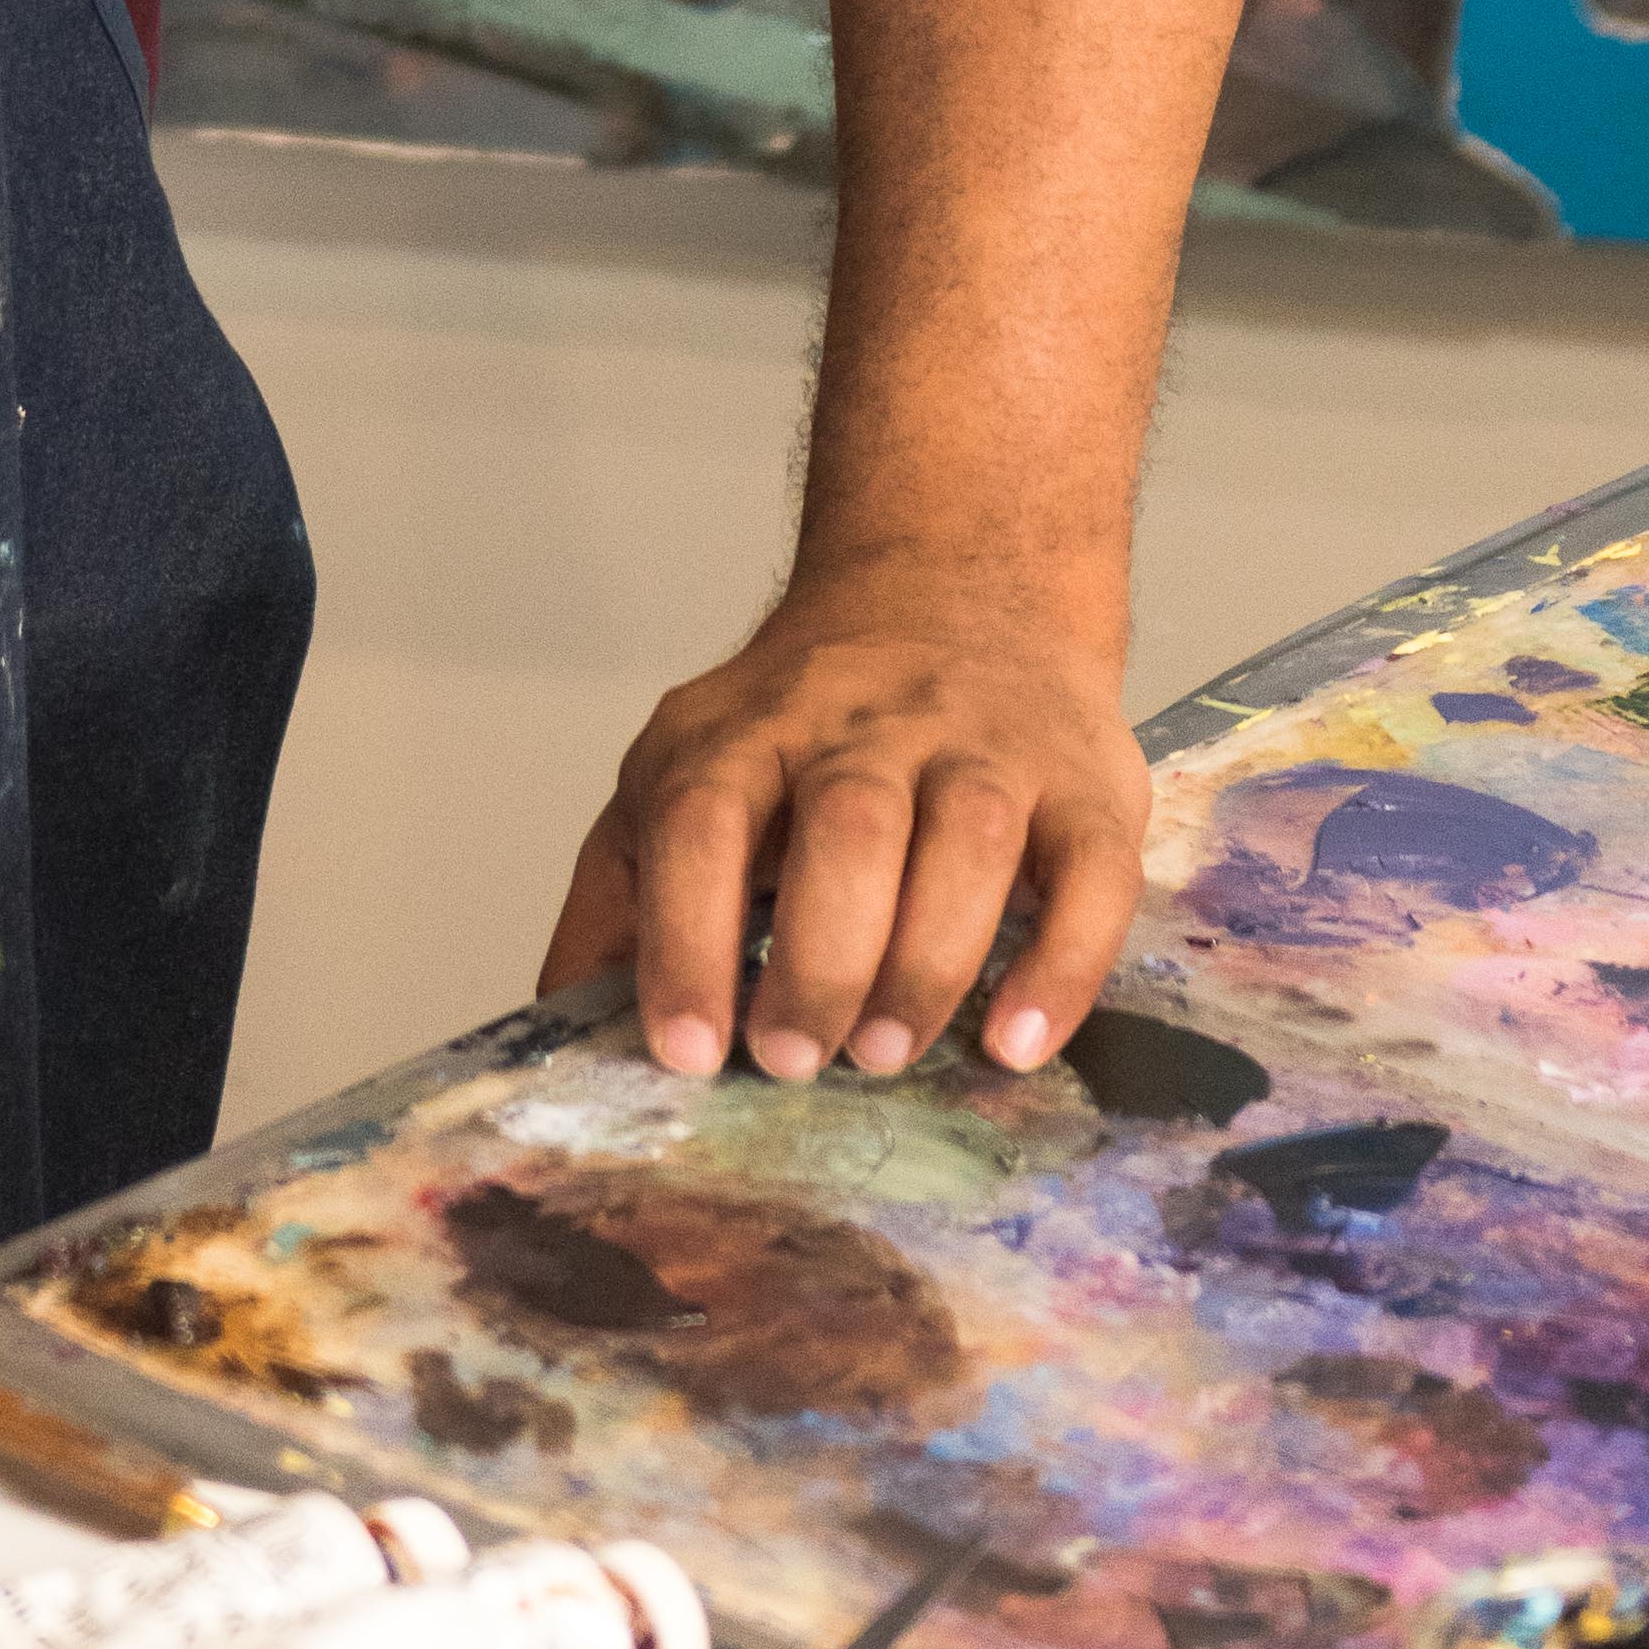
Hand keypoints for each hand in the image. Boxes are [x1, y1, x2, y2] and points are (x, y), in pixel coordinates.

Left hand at [535, 565, 1148, 1086]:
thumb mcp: (688, 772)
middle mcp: (869, 726)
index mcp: (748, 731)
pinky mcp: (1086, 785)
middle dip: (819, 956)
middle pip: (848, 824)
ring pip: (971, 837)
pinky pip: (1091, 872)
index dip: (685, 936)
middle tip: (794, 1059)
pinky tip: (1017, 1042)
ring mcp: (985, 748)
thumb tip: (557, 1023)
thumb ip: (625, 892)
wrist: (958, 589)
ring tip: (888, 1050)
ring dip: (928, 960)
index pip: (703, 816)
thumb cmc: (805, 729)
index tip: (683, 1051)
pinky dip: (1061, 965)